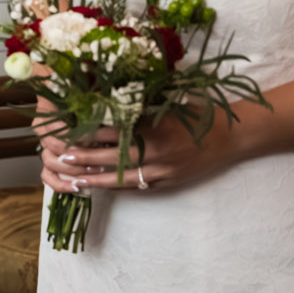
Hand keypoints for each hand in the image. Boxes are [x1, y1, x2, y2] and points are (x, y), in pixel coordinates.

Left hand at [40, 114, 237, 194]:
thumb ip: (140, 107)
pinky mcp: (167, 183)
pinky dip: (117, 188)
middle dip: (86, 160)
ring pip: (122, 180)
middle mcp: (155, 155)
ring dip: (97, 181)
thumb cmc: (197, 113)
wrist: (230, 137)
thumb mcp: (168, 105)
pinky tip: (102, 187)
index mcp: (153, 131)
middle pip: (112, 160)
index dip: (89, 135)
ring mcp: (161, 173)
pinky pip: (137, 189)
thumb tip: (107, 103)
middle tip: (62, 159)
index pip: (113, 134)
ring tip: (75, 180)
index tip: (69, 132)